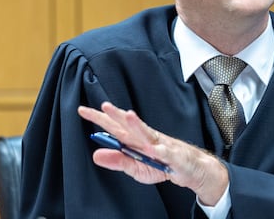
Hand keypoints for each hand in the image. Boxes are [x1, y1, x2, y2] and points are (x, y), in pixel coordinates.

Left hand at [78, 102, 228, 205]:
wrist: (190, 167)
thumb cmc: (162, 164)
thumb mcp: (135, 168)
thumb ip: (117, 160)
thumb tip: (96, 154)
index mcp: (134, 141)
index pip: (114, 127)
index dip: (99, 119)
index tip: (83, 110)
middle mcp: (146, 138)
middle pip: (129, 126)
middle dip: (117, 115)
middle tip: (104, 106)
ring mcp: (160, 145)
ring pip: (147, 134)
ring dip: (138, 125)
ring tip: (128, 117)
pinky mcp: (173, 156)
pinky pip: (166, 154)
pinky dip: (161, 152)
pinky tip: (154, 151)